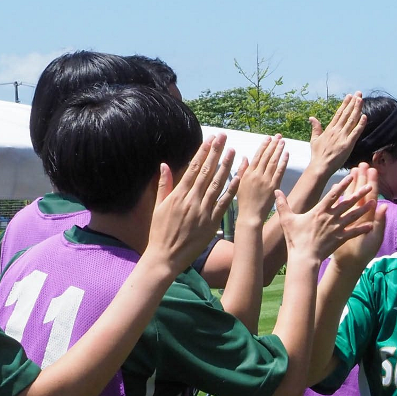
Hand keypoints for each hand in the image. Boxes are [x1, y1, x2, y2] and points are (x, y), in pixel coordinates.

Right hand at [145, 135, 237, 274]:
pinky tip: (238, 178)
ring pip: (217, 185)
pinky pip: (223, 204)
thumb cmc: (160, 232)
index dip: (203, 152)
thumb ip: (163, 185)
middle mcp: (191, 200)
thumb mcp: (158, 207)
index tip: (210, 139)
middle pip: (207, 172)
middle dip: (216, 153)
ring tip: (233, 152)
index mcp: (178, 195)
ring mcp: (202, 212)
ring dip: (226, 167)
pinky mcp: (211, 224)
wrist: (165, 257)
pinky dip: (231, 191)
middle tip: (225, 138)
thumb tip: (164, 165)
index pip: (193, 168)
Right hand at [234, 134, 287, 225]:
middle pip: (266, 156)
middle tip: (278, 136)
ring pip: (273, 161)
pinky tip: (287, 154)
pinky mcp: (273, 186)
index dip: (263, 145)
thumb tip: (244, 157)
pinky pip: (279, 171)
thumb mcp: (239, 184)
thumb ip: (242, 169)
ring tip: (282, 141)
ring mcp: (266, 180)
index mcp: (248, 173)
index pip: (257, 155)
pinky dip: (283, 162)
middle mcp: (257, 174)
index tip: (268, 137)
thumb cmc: (244, 201)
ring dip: (278, 150)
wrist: (250, 215)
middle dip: (272, 144)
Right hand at [277, 163, 380, 263]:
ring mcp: (336, 228)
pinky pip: (353, 233)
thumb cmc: (295, 239)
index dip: (342, 184)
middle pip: (347, 203)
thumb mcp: (287, 220)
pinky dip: (363, 229)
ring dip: (364, 208)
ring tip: (375, 201)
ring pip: (353, 216)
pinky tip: (371, 225)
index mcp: (319, 211)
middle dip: (359, 193)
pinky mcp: (340, 239)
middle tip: (370, 185)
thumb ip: (283, 204)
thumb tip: (276, 191)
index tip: (351, 176)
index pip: (333, 194)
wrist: (304, 257)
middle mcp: (330, 217)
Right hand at [309, 92, 367, 175]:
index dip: (345, 104)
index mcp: (329, 129)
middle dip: (353, 103)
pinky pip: (355, 133)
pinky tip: (365, 116)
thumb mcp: (314, 139)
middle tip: (359, 93)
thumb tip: (312, 118)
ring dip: (357, 109)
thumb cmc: (317, 155)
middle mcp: (336, 131)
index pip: (339, 113)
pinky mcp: (347, 145)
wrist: (320, 166)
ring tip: (361, 99)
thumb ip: (315, 128)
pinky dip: (360, 124)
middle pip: (346, 114)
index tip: (350, 96)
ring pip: (351, 120)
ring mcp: (342, 137)